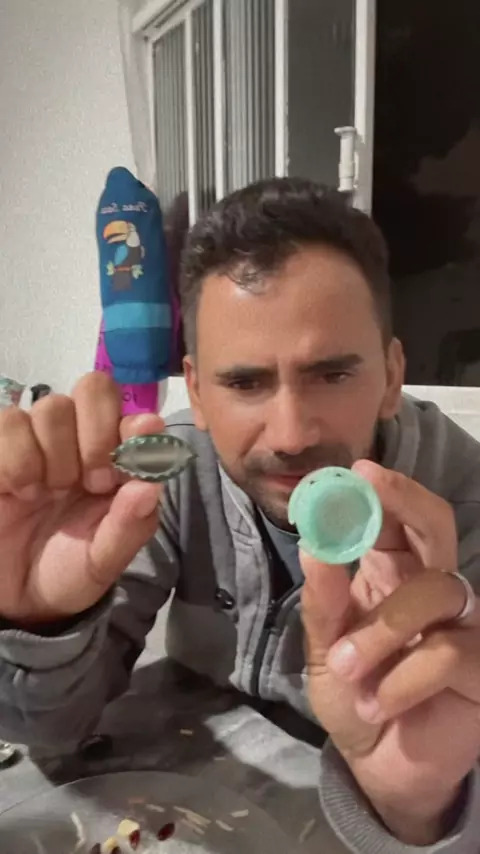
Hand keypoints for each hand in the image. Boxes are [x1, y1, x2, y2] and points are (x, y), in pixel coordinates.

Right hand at [0, 372, 163, 624]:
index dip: (135, 424)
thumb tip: (151, 485)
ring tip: (50, 494)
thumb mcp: (104, 561)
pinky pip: (10, 423)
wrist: (14, 598)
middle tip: (94, 482)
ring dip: (56, 453)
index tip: (132, 456)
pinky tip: (22, 491)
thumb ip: (130, 526)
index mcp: (117, 460)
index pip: (133, 410)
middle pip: (94, 388)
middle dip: (97, 434)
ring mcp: (38, 440)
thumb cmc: (67, 572)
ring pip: (53, 407)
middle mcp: (80, 439)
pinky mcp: (0, 448)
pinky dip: (19, 458)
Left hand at [302, 460, 479, 844]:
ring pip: (434, 590)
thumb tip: (314, 545)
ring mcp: (462, 624)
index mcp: (390, 575)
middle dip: (404, 498)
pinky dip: (404, 678)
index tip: (353, 470)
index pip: (394, 519)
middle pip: (436, 524)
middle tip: (369, 483)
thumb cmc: (356, 694)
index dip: (379, 492)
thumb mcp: (325, 651)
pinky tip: (378, 703)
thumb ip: (323, 603)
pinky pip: (449, 652)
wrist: (379, 765)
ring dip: (383, 628)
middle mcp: (430, 587)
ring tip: (348, 668)